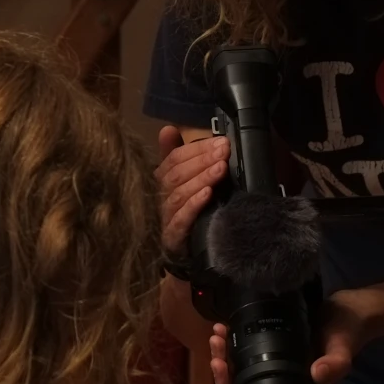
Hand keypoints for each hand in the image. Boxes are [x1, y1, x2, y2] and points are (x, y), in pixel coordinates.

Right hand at [156, 125, 230, 255]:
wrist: (186, 254)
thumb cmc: (186, 212)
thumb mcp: (185, 181)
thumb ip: (179, 155)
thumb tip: (167, 128)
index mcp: (162, 180)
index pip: (174, 158)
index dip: (196, 149)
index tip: (221, 142)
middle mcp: (159, 197)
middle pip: (176, 174)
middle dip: (202, 160)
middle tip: (224, 151)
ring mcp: (164, 218)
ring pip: (179, 194)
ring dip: (201, 179)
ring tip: (220, 169)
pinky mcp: (172, 237)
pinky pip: (180, 219)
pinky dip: (194, 205)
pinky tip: (208, 194)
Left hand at [206, 291, 383, 383]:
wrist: (352, 311)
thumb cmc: (349, 333)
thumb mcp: (343, 348)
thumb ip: (335, 364)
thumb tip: (317, 376)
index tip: (222, 367)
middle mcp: (282, 380)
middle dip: (223, 367)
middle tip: (216, 343)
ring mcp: (277, 363)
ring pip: (242, 366)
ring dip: (225, 351)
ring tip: (217, 332)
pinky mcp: (274, 346)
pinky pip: (249, 349)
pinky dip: (235, 339)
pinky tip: (226, 324)